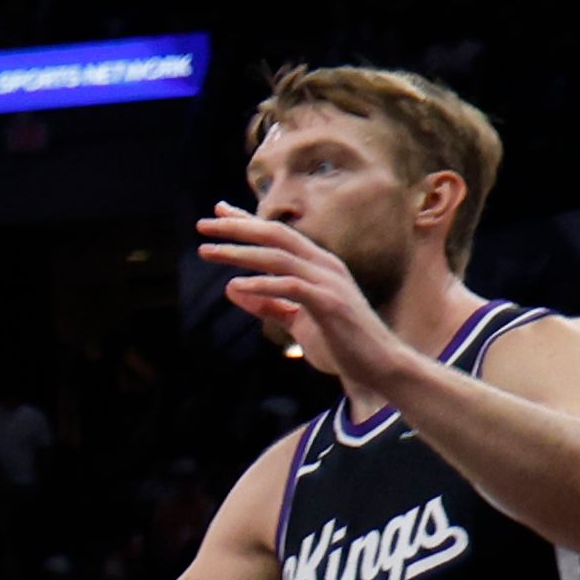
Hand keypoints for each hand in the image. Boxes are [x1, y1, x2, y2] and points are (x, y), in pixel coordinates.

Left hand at [196, 202, 418, 390]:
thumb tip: (231, 288)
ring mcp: (329, 283)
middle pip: (275, 235)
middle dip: (237, 227)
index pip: (277, 235)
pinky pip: (292, 287)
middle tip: (201, 225)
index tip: (217, 212)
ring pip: (279, 257)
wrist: (378, 367)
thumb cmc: (340, 343)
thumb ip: (267, 304)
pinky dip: (263, 284)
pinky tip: (237, 284)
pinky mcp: (331, 304)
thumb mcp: (295, 321)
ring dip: (240, 252)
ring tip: (208, 252)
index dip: (246, 221)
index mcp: (317, 265)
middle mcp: (324, 265)